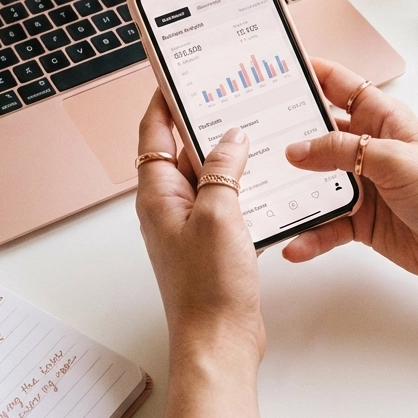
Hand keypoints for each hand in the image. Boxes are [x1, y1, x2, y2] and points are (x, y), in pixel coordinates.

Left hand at [136, 90, 263, 361]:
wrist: (218, 342)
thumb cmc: (208, 288)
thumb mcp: (218, 214)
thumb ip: (223, 170)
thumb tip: (232, 138)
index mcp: (157, 194)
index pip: (154, 132)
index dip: (163, 101)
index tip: (176, 75)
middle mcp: (169, 206)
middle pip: (180, 150)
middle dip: (201, 121)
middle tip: (225, 94)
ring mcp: (190, 224)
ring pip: (206, 175)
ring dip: (225, 154)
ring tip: (251, 129)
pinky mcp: (212, 242)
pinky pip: (223, 200)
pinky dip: (240, 184)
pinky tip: (263, 177)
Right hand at [283, 59, 417, 368]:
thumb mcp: (392, 159)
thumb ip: (341, 150)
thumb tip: (296, 150)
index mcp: (380, 118)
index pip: (338, 85)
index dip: (309, 72)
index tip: (275, 66)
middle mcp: (366, 147)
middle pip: (316, 133)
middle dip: (285, 132)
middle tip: (249, 132)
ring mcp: (362, 184)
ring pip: (315, 181)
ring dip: (292, 190)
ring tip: (263, 193)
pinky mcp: (360, 220)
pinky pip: (325, 224)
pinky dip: (310, 234)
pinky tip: (294, 244)